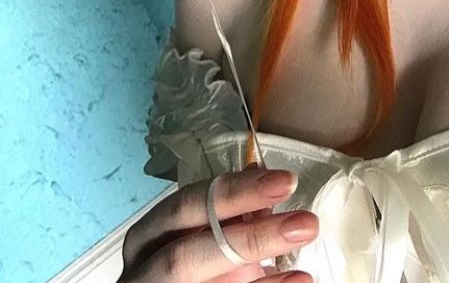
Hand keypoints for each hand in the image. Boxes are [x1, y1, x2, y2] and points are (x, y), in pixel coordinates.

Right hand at [117, 167, 317, 281]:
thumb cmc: (184, 263)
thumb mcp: (197, 234)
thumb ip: (226, 212)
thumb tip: (264, 176)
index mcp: (147, 237)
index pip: (186, 205)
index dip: (234, 192)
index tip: (284, 181)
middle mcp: (143, 271)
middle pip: (188, 254)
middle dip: (249, 239)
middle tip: (305, 224)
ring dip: (259, 273)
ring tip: (304, 266)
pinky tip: (297, 281)